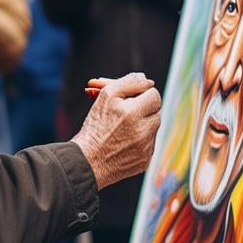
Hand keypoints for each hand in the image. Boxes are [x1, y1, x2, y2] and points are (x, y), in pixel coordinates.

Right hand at [73, 72, 160, 189]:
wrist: (86, 161)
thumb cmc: (94, 126)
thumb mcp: (106, 96)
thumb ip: (129, 83)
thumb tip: (147, 81)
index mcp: (133, 113)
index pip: (154, 95)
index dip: (143, 94)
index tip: (133, 98)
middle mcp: (143, 131)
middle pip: (156, 112)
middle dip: (144, 109)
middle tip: (128, 111)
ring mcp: (146, 148)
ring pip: (153, 129)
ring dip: (142, 125)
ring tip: (122, 129)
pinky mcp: (144, 161)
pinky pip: (149, 145)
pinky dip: (139, 141)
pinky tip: (123, 143)